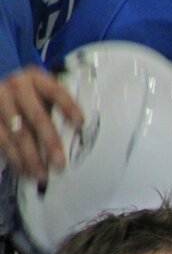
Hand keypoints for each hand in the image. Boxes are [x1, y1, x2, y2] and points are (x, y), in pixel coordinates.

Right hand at [0, 66, 82, 181]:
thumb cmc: (31, 96)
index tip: (80, 123)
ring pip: (17, 132)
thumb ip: (57, 109)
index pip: (56, 92)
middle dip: (50, 142)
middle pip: (37, 116)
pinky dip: (14, 157)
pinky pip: (1, 139)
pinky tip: (23, 170)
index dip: (68, 107)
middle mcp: (17, 86)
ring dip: (30, 157)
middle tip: (59, 164)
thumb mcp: (43, 95)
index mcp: (37, 78)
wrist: (1, 92)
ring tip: (41, 175)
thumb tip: (76, 137)